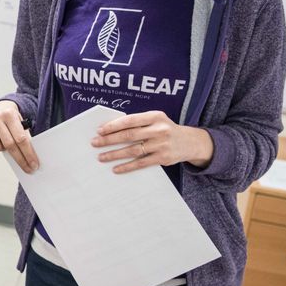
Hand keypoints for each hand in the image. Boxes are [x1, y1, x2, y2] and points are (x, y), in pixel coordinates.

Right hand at [0, 100, 38, 172]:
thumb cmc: (11, 118)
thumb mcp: (20, 123)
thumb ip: (24, 137)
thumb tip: (30, 158)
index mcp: (9, 114)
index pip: (21, 139)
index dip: (28, 154)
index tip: (33, 164)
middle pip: (10, 145)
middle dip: (20, 159)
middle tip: (27, 168)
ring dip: (3, 149)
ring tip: (4, 140)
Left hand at [91, 110, 213, 172]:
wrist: (190, 142)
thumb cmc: (165, 129)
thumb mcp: (155, 120)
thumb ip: (137, 123)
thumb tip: (110, 130)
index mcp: (155, 116)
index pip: (130, 121)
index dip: (113, 126)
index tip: (99, 131)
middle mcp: (159, 130)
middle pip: (129, 135)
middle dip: (109, 140)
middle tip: (95, 143)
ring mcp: (162, 145)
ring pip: (133, 150)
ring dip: (115, 154)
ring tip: (101, 157)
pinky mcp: (163, 158)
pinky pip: (141, 163)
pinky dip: (127, 166)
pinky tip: (116, 168)